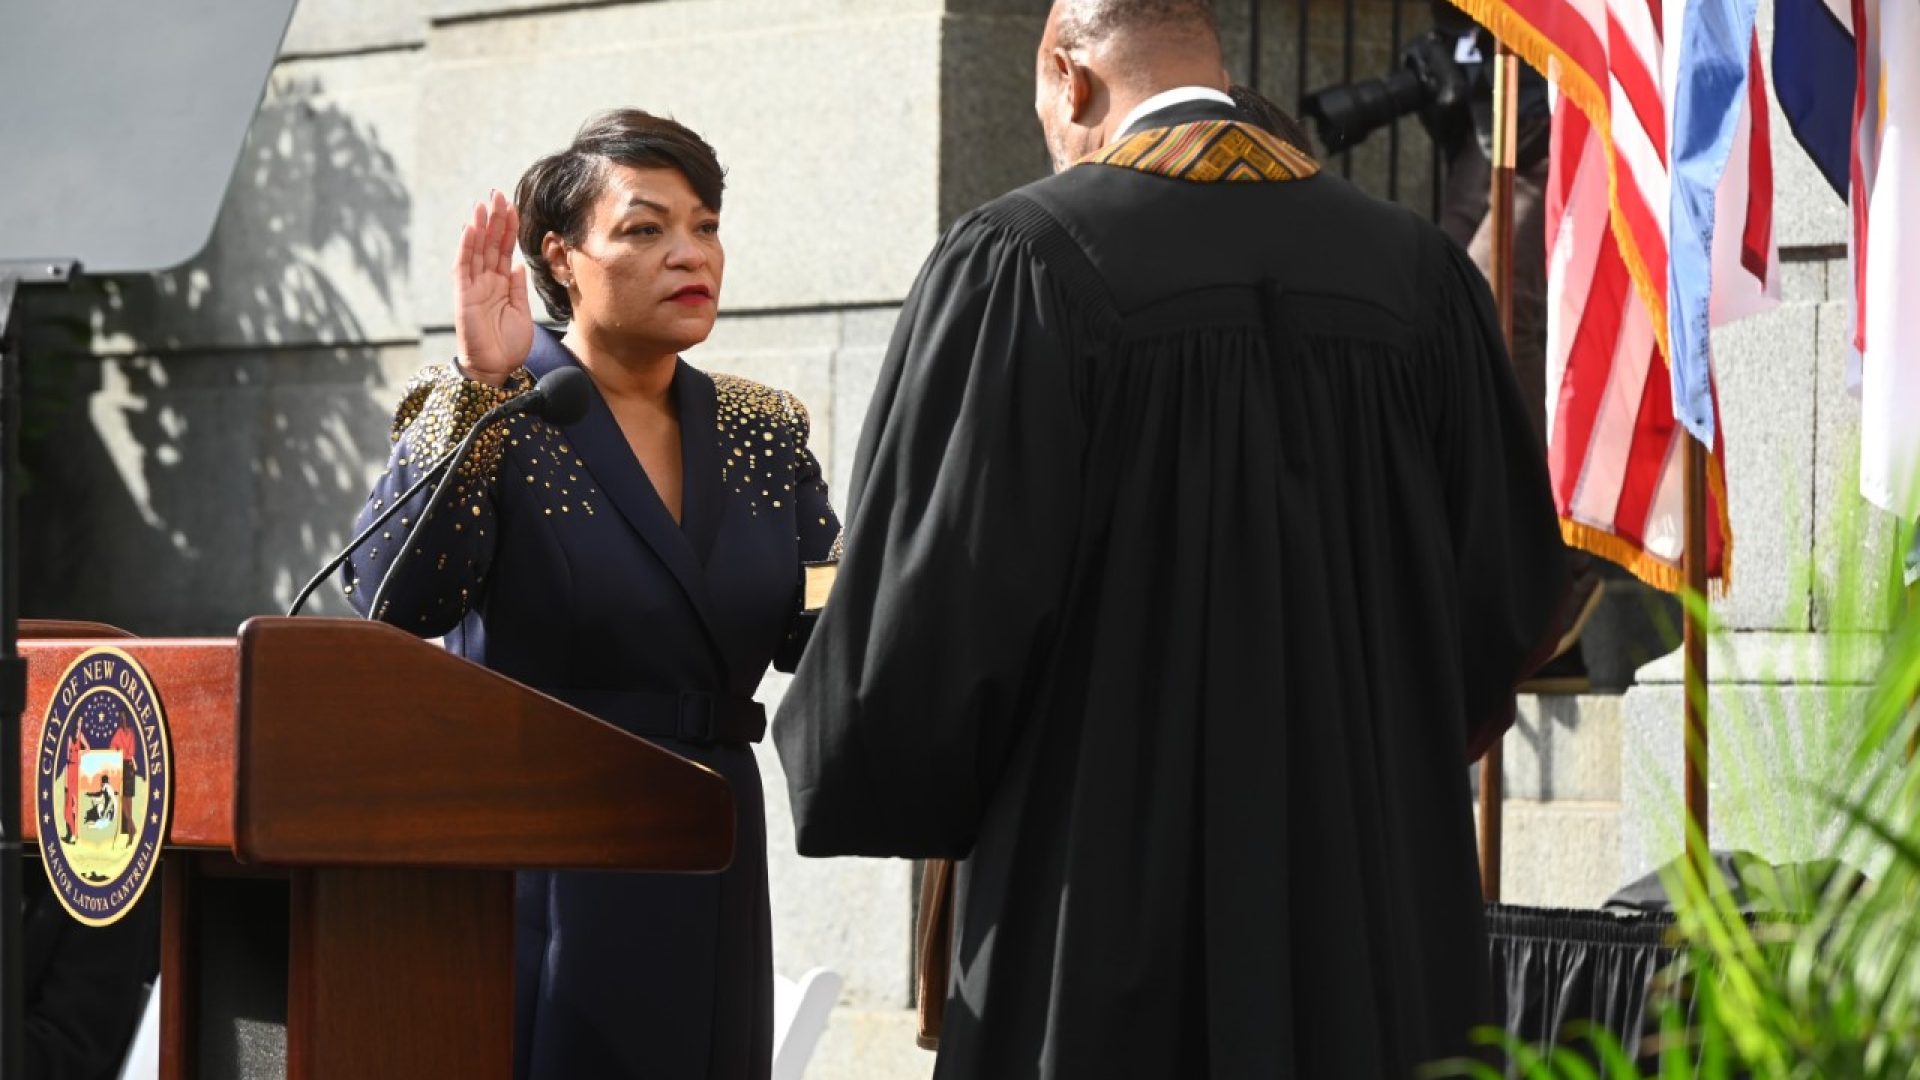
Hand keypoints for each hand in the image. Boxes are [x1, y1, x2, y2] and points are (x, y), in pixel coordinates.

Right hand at [453, 189, 533, 386]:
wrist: (496, 369)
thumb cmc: (508, 345)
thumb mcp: (521, 311)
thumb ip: (518, 287)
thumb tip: (519, 263)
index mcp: (501, 284)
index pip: (504, 249)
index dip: (507, 228)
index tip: (512, 205)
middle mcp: (485, 281)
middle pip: (489, 244)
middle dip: (494, 219)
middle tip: (497, 193)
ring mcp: (473, 287)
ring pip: (476, 250)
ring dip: (480, 226)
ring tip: (484, 203)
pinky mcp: (463, 295)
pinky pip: (464, 267)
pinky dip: (467, 247)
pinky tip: (471, 228)